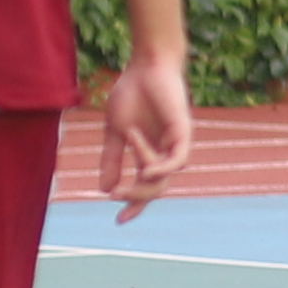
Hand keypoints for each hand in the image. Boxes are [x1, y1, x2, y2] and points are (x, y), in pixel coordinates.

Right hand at [99, 52, 199, 220]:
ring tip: (128, 172)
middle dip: (135, 197)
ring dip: (143, 179)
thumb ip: (111, 159)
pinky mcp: (183, 132)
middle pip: (155, 188)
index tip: (119, 221)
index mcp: (148, 154)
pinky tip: (147, 170)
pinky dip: (163, 168)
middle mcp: (164, 153)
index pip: (144, 188)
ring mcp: (175, 144)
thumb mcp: (115, 132)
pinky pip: (177, 159)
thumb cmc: (132, 94)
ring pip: (163, 177)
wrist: (145, 66)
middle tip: (116, 195)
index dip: (134, 205)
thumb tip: (104, 189)